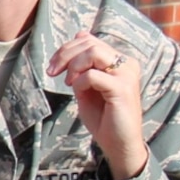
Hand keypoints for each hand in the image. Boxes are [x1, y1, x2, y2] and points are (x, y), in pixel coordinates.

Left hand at [47, 30, 147, 179]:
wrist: (117, 144)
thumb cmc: (103, 117)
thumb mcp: (87, 87)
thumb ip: (83, 66)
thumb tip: (79, 35)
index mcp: (119, 61)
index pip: (90, 41)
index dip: (67, 49)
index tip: (52, 67)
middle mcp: (127, 64)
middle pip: (89, 43)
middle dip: (64, 54)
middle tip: (52, 72)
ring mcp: (127, 74)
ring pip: (93, 52)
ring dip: (73, 65)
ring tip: (68, 82)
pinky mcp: (123, 88)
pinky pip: (93, 75)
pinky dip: (80, 82)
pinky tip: (78, 92)